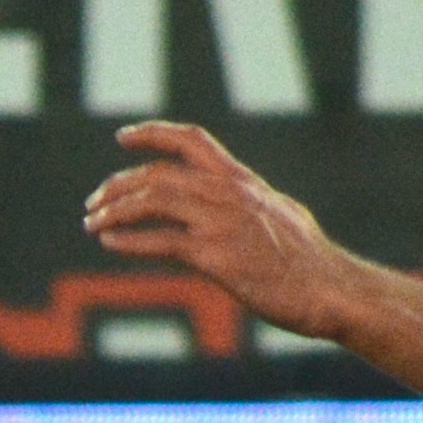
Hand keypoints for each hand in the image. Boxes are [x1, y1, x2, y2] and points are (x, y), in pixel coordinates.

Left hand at [82, 120, 360, 337]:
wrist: (329, 289)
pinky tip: (109, 243)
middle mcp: (229, 193)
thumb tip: (241, 202)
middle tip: (94, 202)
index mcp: (243, 180)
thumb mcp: (281, 215)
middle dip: (118, 185)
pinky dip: (128, 241)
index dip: (153, 133)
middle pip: (159, 174)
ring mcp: (221, 222)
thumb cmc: (309, 261)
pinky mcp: (216, 256)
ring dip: (115, 211)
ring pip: (152, 201)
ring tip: (92, 223)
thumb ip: (250, 204)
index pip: (192, 140)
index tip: (123, 137)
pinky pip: (160, 242)